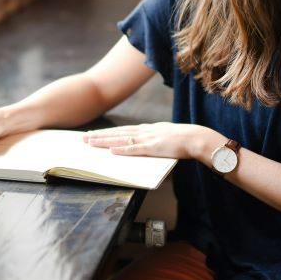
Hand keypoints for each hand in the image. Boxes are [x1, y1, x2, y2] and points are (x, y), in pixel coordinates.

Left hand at [83, 122, 215, 160]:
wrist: (196, 138)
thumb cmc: (184, 140)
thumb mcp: (165, 136)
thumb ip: (154, 140)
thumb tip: (146, 145)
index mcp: (148, 129)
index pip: (123, 130)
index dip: (108, 132)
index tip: (95, 134)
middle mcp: (144, 131)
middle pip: (117, 133)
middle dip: (100, 136)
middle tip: (84, 138)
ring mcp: (148, 139)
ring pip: (121, 139)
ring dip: (105, 141)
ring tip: (91, 142)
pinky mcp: (153, 147)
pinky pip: (134, 149)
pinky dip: (122, 149)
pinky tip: (111, 150)